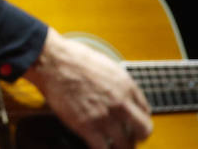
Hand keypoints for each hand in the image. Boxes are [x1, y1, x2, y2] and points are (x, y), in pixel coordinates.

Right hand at [26, 28, 152, 148]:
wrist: (52, 61)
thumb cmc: (72, 57)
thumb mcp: (105, 64)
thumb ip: (116, 82)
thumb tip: (117, 91)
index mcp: (126, 85)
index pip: (145, 110)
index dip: (140, 119)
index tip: (133, 123)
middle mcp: (120, 102)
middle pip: (143, 130)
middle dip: (138, 137)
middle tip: (130, 139)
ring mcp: (105, 116)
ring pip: (125, 145)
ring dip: (121, 148)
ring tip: (114, 147)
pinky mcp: (87, 126)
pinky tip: (97, 147)